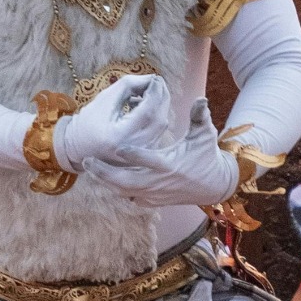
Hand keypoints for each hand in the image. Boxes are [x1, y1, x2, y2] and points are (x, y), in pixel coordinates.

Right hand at [54, 74, 171, 169]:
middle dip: (161, 97)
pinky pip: (158, 131)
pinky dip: (156, 115)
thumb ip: (129, 85)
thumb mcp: (105, 98)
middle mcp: (133, 150)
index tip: (155, 77)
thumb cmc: (89, 122)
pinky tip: (144, 107)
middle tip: (155, 82)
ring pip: (162, 126)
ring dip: (160, 105)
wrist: (81, 147)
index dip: (154, 92)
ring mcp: (140, 156)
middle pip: (159, 120)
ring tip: (146, 93)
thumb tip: (152, 78)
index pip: (147, 111)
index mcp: (119, 136)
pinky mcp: (144, 156)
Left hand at [80, 98, 238, 206]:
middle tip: (87, 161)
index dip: (133, 154)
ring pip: (124, 191)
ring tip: (89, 169)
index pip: (148, 160)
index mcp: (170, 164)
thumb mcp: (205, 135)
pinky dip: (117, 190)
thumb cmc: (207, 156)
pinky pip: (130, 198)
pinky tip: (103, 180)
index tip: (117, 147)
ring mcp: (155, 194)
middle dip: (105, 172)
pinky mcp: (154, 202)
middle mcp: (159, 182)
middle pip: (127, 181)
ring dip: (106, 181)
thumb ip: (200, 116)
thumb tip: (201, 98)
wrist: (214, 185)